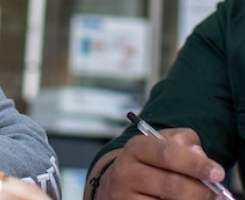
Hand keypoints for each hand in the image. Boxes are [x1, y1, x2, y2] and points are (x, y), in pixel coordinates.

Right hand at [91, 128, 226, 199]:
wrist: (115, 185)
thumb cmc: (149, 163)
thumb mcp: (162, 144)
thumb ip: (183, 141)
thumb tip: (199, 154)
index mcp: (135, 148)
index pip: (168, 154)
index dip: (196, 164)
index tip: (218, 173)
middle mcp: (125, 171)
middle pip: (172, 185)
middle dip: (200, 191)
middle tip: (216, 193)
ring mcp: (123, 196)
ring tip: (199, 198)